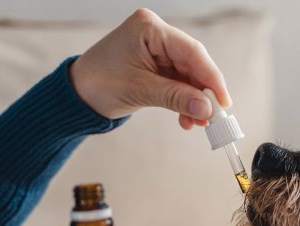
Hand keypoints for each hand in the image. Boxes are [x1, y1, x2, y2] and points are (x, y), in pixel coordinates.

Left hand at [70, 8, 230, 129]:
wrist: (76, 95)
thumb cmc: (98, 84)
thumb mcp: (140, 91)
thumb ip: (177, 98)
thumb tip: (208, 108)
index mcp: (149, 28)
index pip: (191, 51)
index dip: (211, 78)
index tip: (224, 102)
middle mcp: (155, 34)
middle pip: (193, 63)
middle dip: (204, 92)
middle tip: (215, 117)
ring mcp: (156, 48)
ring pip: (188, 75)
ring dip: (195, 100)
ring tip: (199, 123)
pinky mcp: (155, 64)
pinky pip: (178, 82)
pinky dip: (184, 100)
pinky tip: (187, 118)